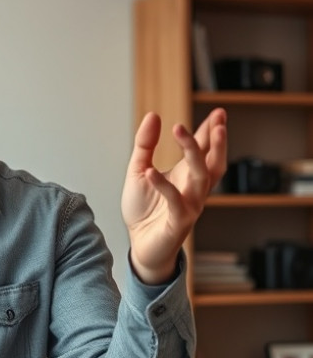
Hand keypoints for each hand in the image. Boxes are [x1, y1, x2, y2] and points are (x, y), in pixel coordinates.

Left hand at [122, 108, 227, 283]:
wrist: (139, 245)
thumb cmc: (144, 209)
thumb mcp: (138, 171)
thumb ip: (145, 145)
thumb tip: (153, 116)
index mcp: (186, 175)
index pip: (204, 149)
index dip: (211, 131)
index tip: (219, 112)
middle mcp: (193, 189)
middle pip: (213, 162)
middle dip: (217, 141)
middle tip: (218, 120)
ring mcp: (189, 205)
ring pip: (201, 177)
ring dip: (193, 153)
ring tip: (181, 130)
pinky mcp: (179, 221)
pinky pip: (174, 201)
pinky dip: (163, 185)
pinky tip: (151, 171)